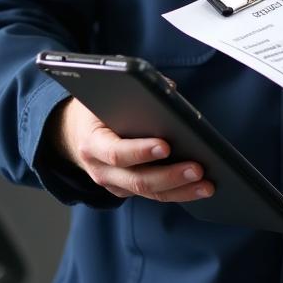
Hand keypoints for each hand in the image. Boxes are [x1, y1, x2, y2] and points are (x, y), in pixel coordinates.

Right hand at [49, 97, 213, 201]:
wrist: (75, 132)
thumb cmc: (98, 109)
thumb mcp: (106, 94)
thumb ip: (136, 90)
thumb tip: (170, 88)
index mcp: (93, 143)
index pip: (116, 152)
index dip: (141, 151)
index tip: (166, 146)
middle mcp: (100, 169)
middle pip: (137, 179)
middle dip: (170, 176)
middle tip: (197, 168)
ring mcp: (113, 184)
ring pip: (148, 193)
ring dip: (181, 190)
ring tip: (207, 184)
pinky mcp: (126, 190)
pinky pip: (153, 195)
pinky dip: (178, 192)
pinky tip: (199, 187)